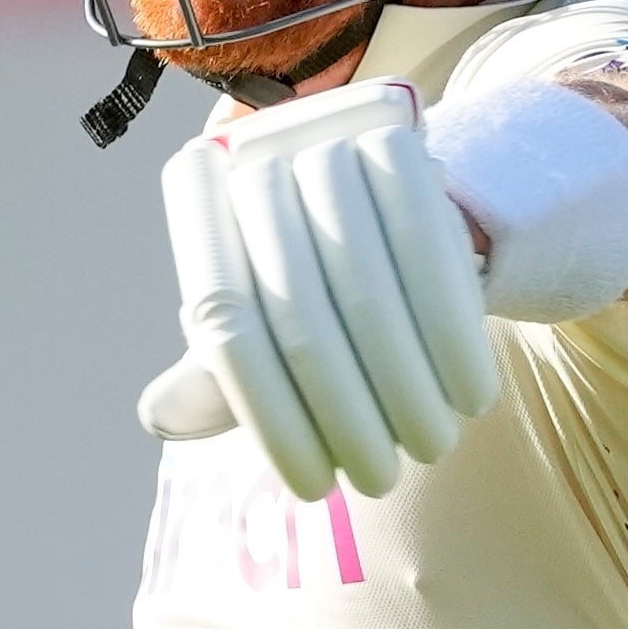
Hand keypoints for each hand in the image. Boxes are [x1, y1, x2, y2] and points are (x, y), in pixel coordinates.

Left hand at [141, 76, 496, 501]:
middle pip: (296, 313)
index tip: (313, 485)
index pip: (225, 325)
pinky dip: (450, 333)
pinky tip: (471, 393)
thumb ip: (217, 383)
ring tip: (428, 448)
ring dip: (401, 386)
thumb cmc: (314, 302)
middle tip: (380, 480)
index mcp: (197, 211)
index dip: (270, 417)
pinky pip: (425, 250)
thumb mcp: (264, 343)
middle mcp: (247, 165)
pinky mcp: (390, 143)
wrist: (390, 224)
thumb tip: (156, 415)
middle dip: (344, 413)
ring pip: (362, 289)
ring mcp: (315, 145)